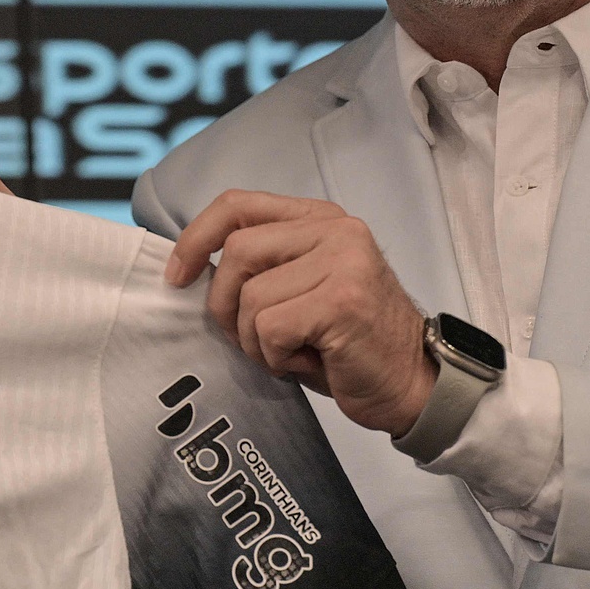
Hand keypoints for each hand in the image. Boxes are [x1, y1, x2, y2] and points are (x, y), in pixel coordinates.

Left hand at [167, 190, 434, 436]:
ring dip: (254, 340)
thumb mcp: (301, 289)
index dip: (195, 238)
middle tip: (247, 338)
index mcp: (320, 219)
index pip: (238, 204)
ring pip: (251, 296)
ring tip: (288, 351)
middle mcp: (335, 230)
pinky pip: (270, 327)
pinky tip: (307, 361)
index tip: (176, 275)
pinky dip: (275, 356)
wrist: (413, 384)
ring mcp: (343, 261)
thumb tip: (191, 270)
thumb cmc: (348, 344)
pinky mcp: (342, 300)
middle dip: (223, 305)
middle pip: (236, 252)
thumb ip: (261, 267)